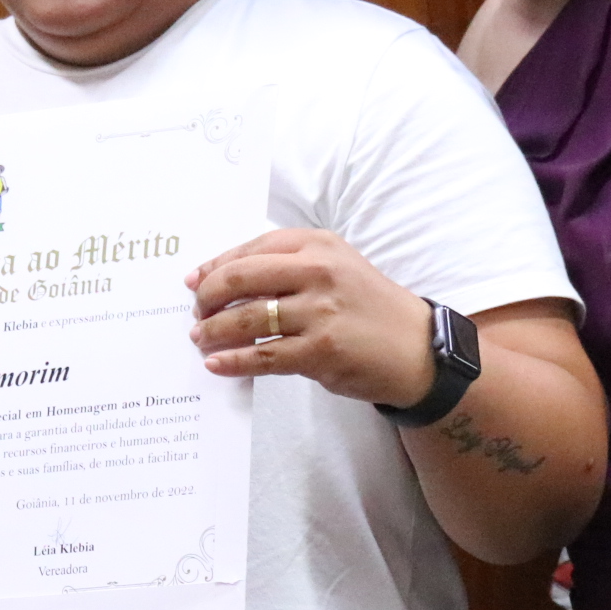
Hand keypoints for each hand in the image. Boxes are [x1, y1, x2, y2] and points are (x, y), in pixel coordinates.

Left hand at [184, 229, 437, 406]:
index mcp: (318, 245)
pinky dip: (233, 361)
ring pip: (247, 319)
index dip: (215, 266)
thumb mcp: (336, 266)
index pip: (252, 249)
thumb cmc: (368, 306)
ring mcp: (320, 312)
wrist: (416, 347)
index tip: (194, 282)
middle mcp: (318, 272)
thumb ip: (288, 266)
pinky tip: (216, 364)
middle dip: (208, 297)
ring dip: (214, 330)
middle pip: (240, 278)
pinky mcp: (320, 351)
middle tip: (197, 313)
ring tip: (200, 338)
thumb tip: (225, 276)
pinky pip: (263, 355)